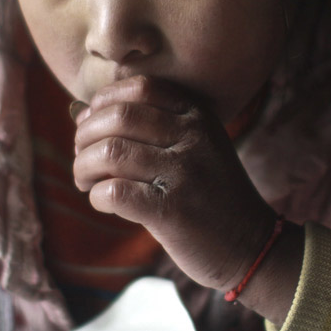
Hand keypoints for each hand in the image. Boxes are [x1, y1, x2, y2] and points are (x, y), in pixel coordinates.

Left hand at [71, 75, 276, 292]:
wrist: (249, 243)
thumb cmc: (208, 193)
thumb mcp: (195, 145)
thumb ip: (150, 125)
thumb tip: (80, 112)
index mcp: (197, 116)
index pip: (141, 87)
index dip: (105, 101)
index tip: (92, 123)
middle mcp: (193, 137)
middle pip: (119, 116)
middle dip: (86, 135)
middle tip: (83, 156)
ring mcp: (184, 173)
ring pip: (111, 153)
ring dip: (84, 167)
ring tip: (86, 181)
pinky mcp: (172, 212)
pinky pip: (115, 192)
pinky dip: (97, 196)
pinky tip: (103, 202)